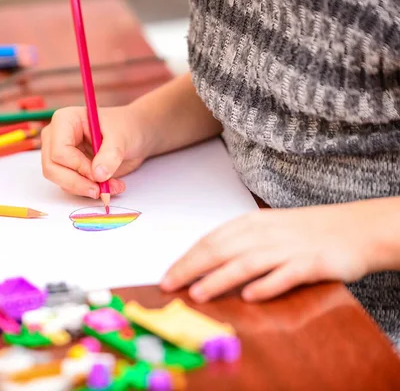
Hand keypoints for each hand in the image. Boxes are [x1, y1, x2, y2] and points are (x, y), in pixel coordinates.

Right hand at [41, 105, 149, 198]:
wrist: (134, 135)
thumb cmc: (125, 127)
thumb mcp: (122, 137)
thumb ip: (110, 155)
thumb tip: (98, 175)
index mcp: (64, 120)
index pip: (59, 151)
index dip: (78, 166)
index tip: (99, 174)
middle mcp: (56, 137)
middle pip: (52, 168)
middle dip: (76, 183)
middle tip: (100, 190)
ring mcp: (60, 154)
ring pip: (59, 180)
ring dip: (85, 189)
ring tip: (112, 186)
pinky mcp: (68, 169)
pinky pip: (70, 186)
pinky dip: (89, 190)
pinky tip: (109, 185)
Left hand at [160, 201, 395, 302]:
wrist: (353, 228)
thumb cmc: (304, 231)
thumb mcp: (266, 230)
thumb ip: (237, 243)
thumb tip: (202, 263)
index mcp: (251, 224)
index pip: (210, 241)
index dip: (186, 259)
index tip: (167, 275)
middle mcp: (265, 234)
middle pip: (220, 250)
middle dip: (190, 268)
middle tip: (169, 285)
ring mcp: (288, 248)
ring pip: (246, 263)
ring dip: (219, 278)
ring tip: (198, 293)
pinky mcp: (312, 263)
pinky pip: (286, 275)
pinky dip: (267, 284)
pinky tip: (250, 296)